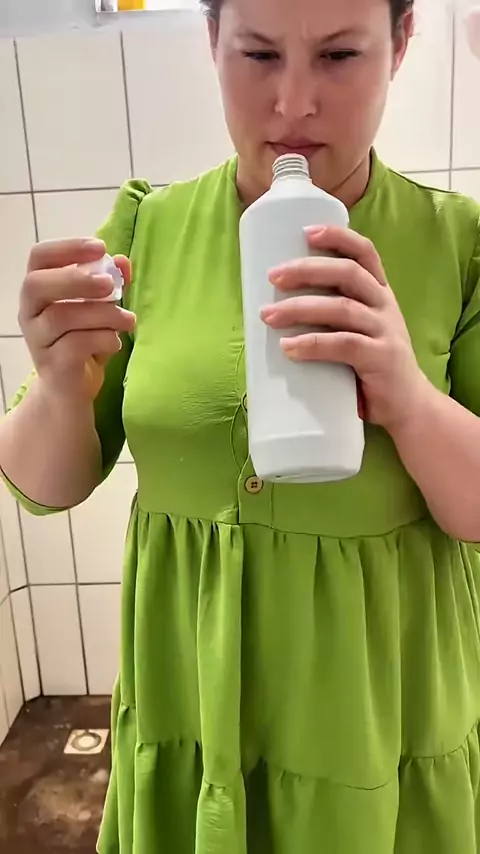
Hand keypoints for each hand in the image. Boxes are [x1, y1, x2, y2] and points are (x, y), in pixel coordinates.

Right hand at [19, 238, 134, 401]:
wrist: (71, 393)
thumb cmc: (83, 342)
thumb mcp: (99, 310)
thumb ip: (111, 284)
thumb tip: (123, 262)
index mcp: (38, 291)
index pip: (39, 258)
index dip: (67, 248)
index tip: (100, 248)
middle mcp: (30, 313)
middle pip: (37, 285)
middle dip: (77, 280)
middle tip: (110, 284)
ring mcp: (37, 341)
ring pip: (61, 317)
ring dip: (102, 314)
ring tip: (128, 320)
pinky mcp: (52, 366)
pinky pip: (75, 345)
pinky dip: (102, 339)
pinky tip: (116, 342)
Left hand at [261, 225, 426, 431]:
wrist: (408, 406)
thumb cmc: (371, 367)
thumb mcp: (358, 332)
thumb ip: (331, 318)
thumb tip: (274, 309)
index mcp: (379, 294)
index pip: (365, 253)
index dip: (338, 237)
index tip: (306, 232)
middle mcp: (384, 306)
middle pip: (347, 274)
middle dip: (307, 270)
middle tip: (273, 275)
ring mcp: (385, 331)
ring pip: (340, 308)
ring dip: (300, 308)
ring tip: (268, 315)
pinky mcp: (380, 358)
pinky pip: (344, 344)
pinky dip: (312, 344)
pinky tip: (289, 347)